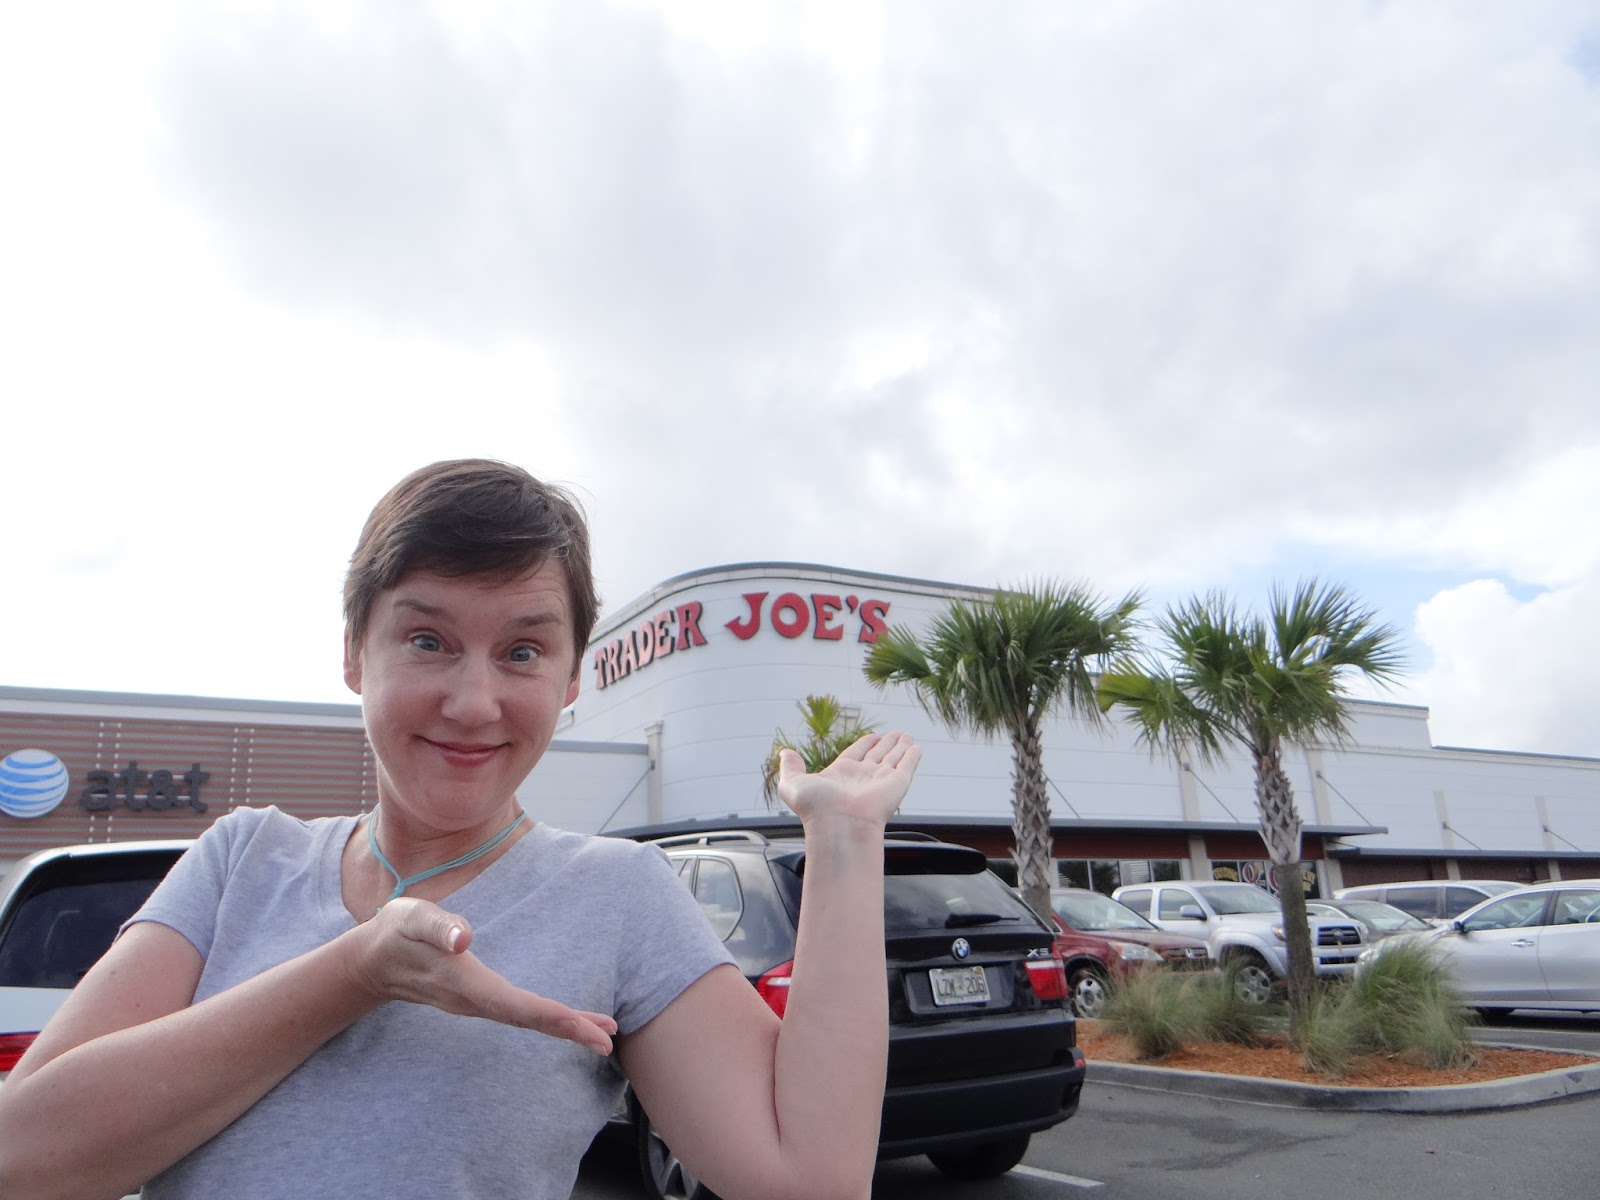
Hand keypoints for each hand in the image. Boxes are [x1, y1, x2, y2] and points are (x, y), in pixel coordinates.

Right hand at [347, 898, 617, 1053]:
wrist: (372, 959)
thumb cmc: (397, 931)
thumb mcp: (413, 917)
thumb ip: (438, 926)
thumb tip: (463, 939)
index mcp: (466, 983)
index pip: (516, 1005)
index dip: (551, 1016)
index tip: (583, 1027)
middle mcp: (475, 1001)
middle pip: (528, 1019)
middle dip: (570, 1029)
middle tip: (608, 1041)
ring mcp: (477, 1004)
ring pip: (527, 1019)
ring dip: (565, 1026)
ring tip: (604, 1032)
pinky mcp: (480, 999)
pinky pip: (520, 1013)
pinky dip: (548, 1018)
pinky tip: (569, 1018)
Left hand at [776, 731, 921, 827]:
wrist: (838, 825)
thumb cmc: (815, 808)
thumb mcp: (793, 783)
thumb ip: (790, 767)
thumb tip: (785, 752)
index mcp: (841, 774)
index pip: (857, 754)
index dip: (865, 744)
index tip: (874, 735)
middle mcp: (863, 777)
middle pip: (877, 755)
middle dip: (887, 744)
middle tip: (896, 734)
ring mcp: (881, 780)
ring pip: (893, 758)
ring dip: (901, 747)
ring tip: (907, 736)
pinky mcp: (897, 784)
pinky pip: (907, 766)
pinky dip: (913, 757)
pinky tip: (916, 748)